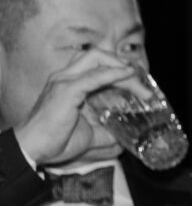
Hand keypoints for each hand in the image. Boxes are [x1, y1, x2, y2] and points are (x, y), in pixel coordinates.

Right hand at [12, 49, 140, 169]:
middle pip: (99, 56)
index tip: (141, 87)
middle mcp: (66, 76)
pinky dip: (113, 73)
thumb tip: (125, 138)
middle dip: (124, 66)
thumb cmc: (56, 141)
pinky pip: (93, 76)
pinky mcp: (66, 91)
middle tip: (144, 89)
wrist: (33, 149)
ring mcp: (64, 81)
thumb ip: (107, 132)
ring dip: (122, 68)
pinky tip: (127, 75)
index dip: (121, 70)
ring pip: (97, 59)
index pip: (99, 65)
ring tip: (140, 85)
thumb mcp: (90, 135)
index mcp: (70, 83)